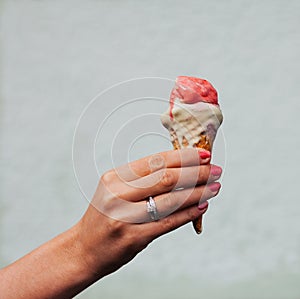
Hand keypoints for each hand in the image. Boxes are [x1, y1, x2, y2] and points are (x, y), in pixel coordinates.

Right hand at [76, 148, 221, 278]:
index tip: (203, 154)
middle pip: (166, 178)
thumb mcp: (116, 190)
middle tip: (215, 170)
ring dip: (198, 192)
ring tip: (214, 187)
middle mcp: (117, 195)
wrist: (84, 249)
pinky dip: (188, 213)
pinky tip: (202, 206)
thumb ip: (143, 179)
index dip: (183, 156)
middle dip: (196, 172)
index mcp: (114, 178)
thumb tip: (181, 168)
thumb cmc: (105, 216)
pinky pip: (168, 222)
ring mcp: (124, 217)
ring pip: (171, 200)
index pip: (155, 161)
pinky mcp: (133, 238)